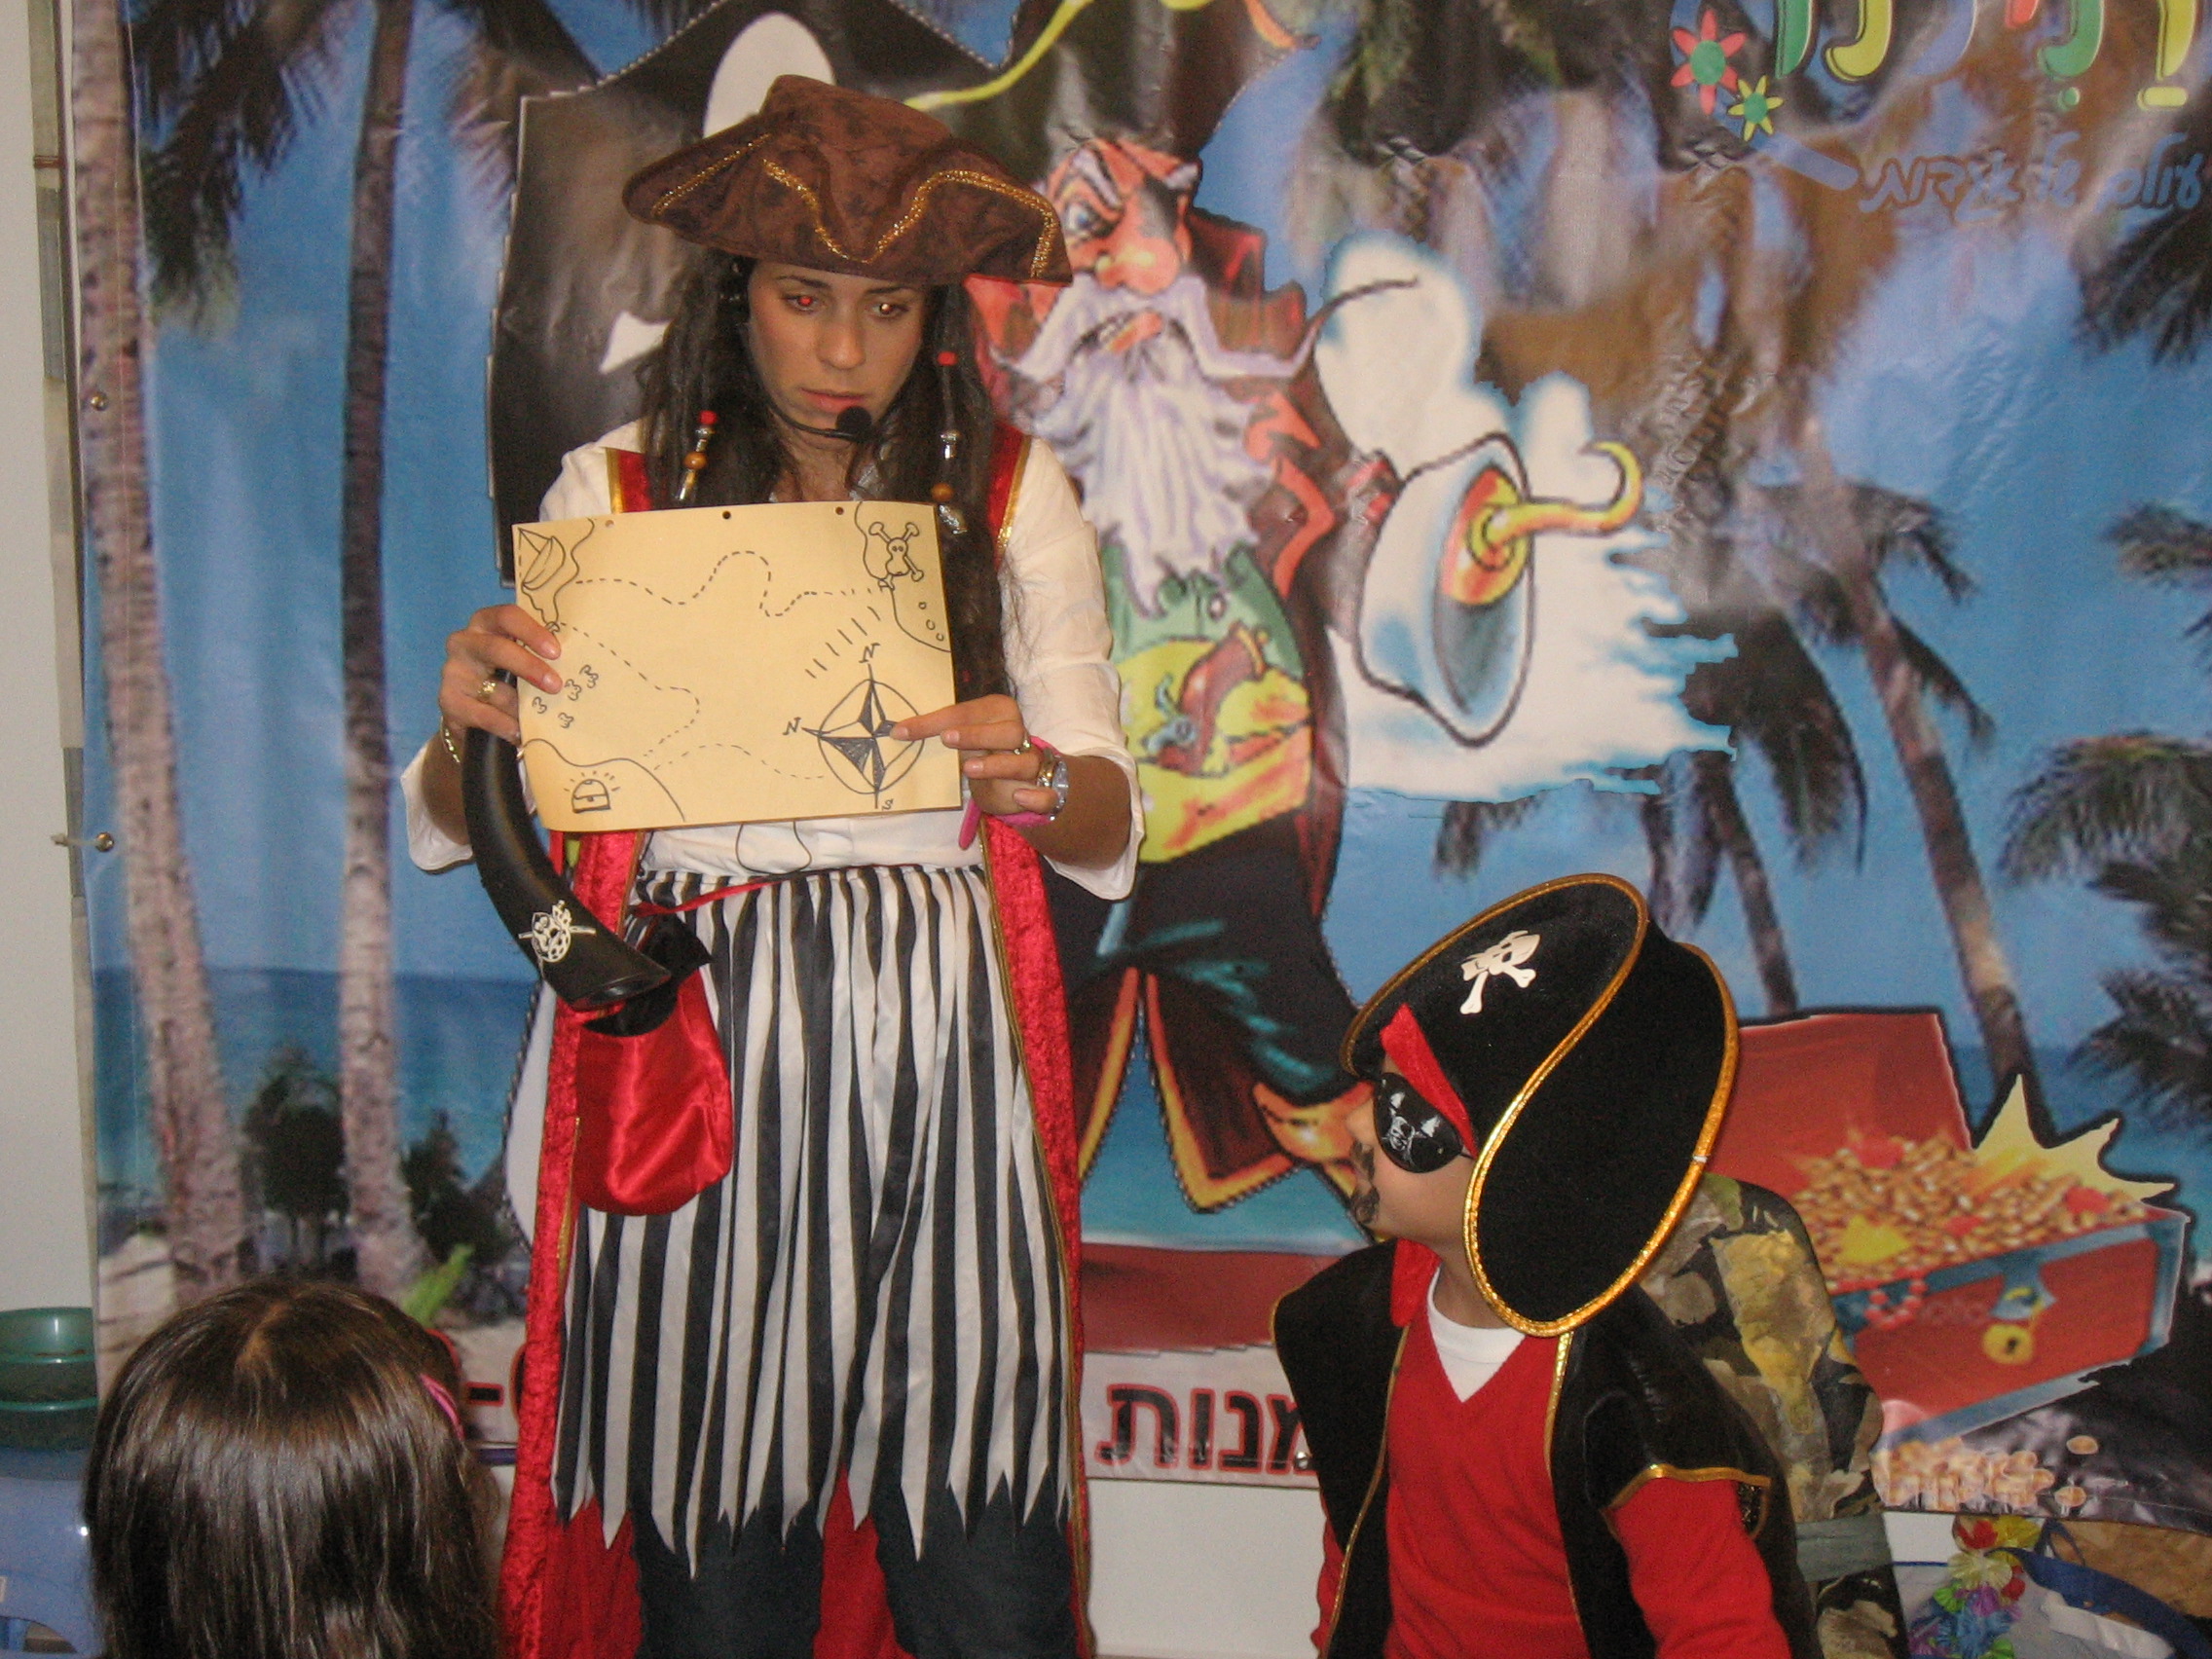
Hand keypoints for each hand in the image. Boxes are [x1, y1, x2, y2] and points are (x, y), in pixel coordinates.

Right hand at [439, 604, 560, 746]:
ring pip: (494, 688)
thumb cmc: (508, 676)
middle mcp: (464, 642)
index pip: (507, 616)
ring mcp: (453, 671)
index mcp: (487, 623)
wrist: (474, 712)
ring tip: (540, 717)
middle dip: (529, 667)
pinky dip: (504, 725)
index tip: (555, 652)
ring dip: (521, 706)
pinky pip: (482, 714)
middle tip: (555, 686)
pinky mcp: (448, 700)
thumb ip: (539, 655)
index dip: (531, 631)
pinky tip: (519, 733)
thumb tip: (579, 664)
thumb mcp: (521, 660)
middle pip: (497, 649)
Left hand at [893, 695, 1058, 818]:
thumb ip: (939, 732)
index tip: (903, 731)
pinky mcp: (1043, 792)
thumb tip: (898, 731)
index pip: (968, 712)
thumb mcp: (964, 739)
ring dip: (998, 764)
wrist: (1025, 782)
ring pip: (1025, 761)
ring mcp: (1033, 764)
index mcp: (1000, 713)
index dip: (935, 722)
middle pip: (1008, 731)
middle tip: (946, 740)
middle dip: (977, 734)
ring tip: (968, 770)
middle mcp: (1020, 735)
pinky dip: (1036, 796)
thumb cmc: (987, 752)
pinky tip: (1019, 797)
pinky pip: (1047, 794)